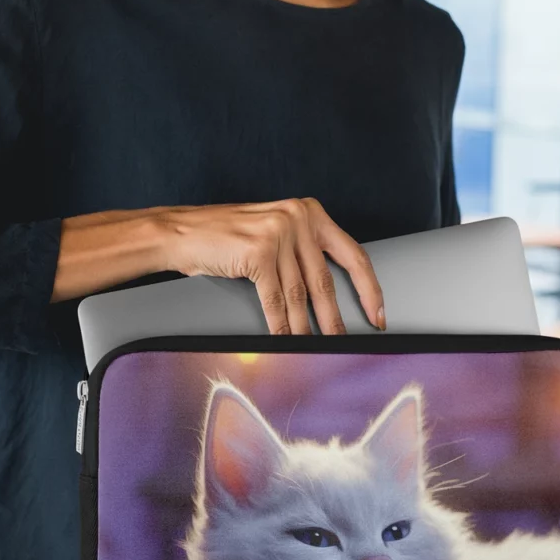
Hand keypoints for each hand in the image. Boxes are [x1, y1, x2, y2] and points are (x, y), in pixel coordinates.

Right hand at [157, 197, 385, 335]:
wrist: (181, 232)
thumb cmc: (225, 237)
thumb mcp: (274, 232)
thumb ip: (301, 252)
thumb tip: (327, 296)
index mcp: (309, 212)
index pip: (352, 254)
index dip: (368, 288)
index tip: (377, 313)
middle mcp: (298, 218)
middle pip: (325, 280)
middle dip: (335, 318)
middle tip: (345, 342)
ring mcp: (278, 233)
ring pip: (299, 295)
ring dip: (307, 328)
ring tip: (315, 348)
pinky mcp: (258, 252)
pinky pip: (274, 300)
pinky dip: (280, 325)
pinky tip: (285, 340)